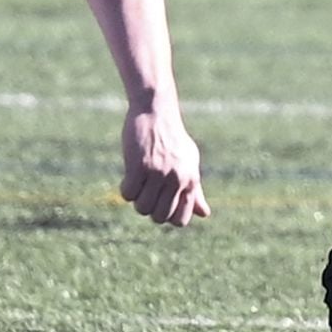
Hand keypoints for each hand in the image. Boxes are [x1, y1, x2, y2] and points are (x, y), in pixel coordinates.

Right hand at [119, 105, 207, 226]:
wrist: (155, 110)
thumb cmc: (172, 139)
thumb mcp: (189, 163)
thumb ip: (195, 191)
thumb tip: (205, 214)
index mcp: (191, 180)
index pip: (180, 220)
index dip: (167, 216)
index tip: (160, 202)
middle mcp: (177, 178)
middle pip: (159, 217)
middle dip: (150, 208)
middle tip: (147, 190)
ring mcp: (158, 172)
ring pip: (142, 207)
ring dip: (137, 198)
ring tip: (138, 181)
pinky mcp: (138, 165)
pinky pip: (128, 194)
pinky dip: (126, 188)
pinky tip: (129, 174)